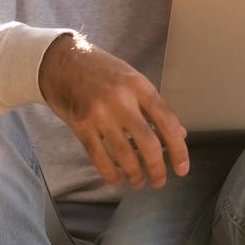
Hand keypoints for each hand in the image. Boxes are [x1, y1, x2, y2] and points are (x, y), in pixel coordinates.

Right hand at [37, 33, 188, 188]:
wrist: (61, 61)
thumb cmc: (101, 70)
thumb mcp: (134, 80)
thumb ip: (155, 107)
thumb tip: (179, 134)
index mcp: (139, 86)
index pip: (167, 122)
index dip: (178, 149)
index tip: (182, 167)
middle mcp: (121, 100)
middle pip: (147, 143)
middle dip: (157, 169)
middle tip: (160, 181)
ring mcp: (99, 114)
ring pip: (123, 154)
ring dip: (135, 175)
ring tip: (139, 183)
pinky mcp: (81, 125)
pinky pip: (99, 157)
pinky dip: (110, 173)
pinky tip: (117, 180)